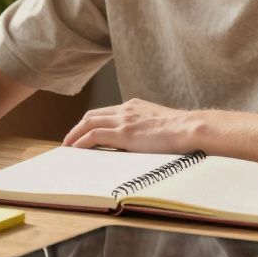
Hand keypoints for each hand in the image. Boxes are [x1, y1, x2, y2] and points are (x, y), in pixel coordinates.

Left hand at [62, 98, 199, 153]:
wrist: (190, 129)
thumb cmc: (182, 131)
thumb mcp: (160, 124)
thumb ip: (146, 129)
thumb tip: (141, 142)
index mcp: (134, 106)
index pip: (105, 112)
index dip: (91, 123)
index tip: (83, 133)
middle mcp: (126, 109)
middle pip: (92, 115)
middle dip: (77, 128)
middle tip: (69, 141)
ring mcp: (124, 120)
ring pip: (88, 123)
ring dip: (74, 135)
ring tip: (66, 147)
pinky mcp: (124, 133)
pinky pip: (94, 136)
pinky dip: (81, 142)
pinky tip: (75, 150)